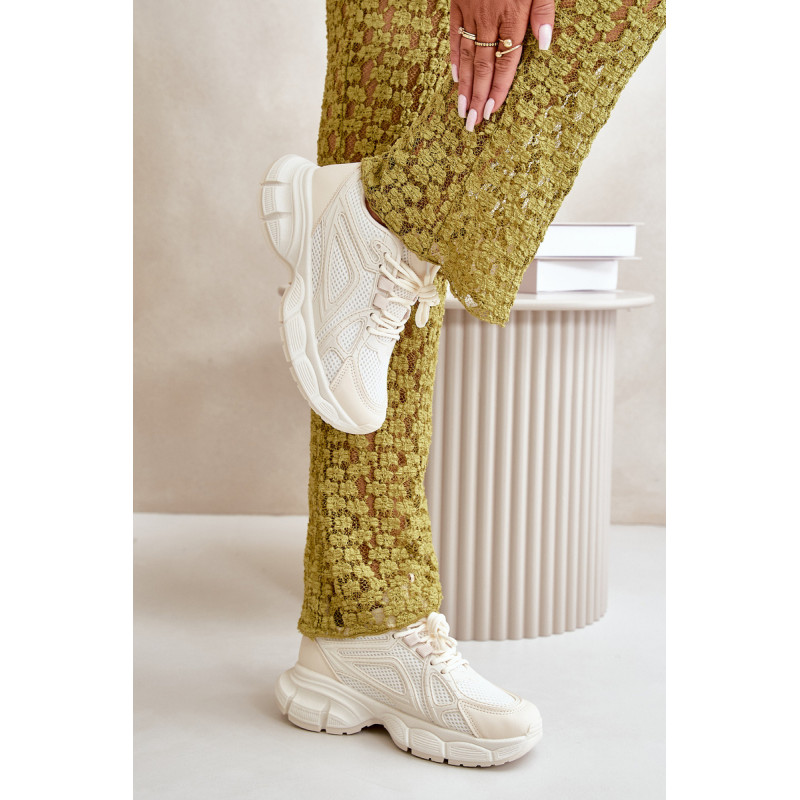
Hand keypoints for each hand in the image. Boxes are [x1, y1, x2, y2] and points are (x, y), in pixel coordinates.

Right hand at [449, 0, 554, 129]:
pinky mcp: (458, 3)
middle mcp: (489, 19)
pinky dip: (454, 58)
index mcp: (512, 15)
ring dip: (464, 86)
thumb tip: (545, 44)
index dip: (499, 88)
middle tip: (472, 122)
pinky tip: (456, 78)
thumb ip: (543, 11)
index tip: (491, 111)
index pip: (506, 61)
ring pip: (467, 56)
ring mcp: (471, 12)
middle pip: (484, 66)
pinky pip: (454, 35)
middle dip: (478, 97)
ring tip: (462, 110)